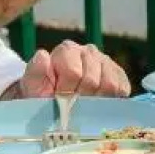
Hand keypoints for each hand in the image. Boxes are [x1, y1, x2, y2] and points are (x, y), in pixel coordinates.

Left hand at [5, 40, 130, 99]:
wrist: (54, 99)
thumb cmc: (42, 92)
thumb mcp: (32, 85)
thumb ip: (35, 71)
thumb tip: (43, 55)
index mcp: (67, 50)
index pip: (74, 72)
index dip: (66, 91)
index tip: (58, 98)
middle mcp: (88, 51)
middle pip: (93, 80)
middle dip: (81, 97)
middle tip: (72, 103)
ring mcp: (105, 61)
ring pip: (110, 85)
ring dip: (96, 99)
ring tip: (84, 102)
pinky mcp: (118, 73)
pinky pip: (122, 88)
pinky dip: (111, 99)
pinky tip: (98, 100)